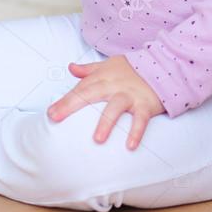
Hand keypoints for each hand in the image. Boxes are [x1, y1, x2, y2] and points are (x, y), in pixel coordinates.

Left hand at [46, 55, 164, 149]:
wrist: (161, 65)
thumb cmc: (130, 69)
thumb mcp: (107, 65)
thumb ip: (88, 69)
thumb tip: (71, 68)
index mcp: (101, 77)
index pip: (79, 88)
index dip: (64, 100)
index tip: (50, 113)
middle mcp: (113, 85)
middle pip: (90, 93)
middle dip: (72, 104)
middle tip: (56, 117)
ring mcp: (130, 95)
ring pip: (116, 107)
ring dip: (106, 122)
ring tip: (97, 140)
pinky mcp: (146, 104)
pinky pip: (141, 119)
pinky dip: (136, 132)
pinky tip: (130, 146)